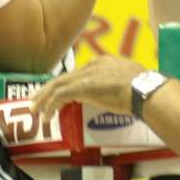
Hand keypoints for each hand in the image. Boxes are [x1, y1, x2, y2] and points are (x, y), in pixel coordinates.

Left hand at [30, 55, 144, 121]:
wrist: (143, 89)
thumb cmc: (144, 86)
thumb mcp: (131, 77)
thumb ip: (122, 80)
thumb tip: (125, 89)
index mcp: (102, 63)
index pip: (78, 73)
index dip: (66, 83)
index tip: (59, 92)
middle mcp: (91, 66)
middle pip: (63, 77)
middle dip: (47, 89)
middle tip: (36, 99)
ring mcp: (86, 76)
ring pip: (57, 85)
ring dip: (44, 98)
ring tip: (36, 109)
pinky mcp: (82, 87)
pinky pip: (59, 96)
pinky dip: (50, 106)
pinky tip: (47, 116)